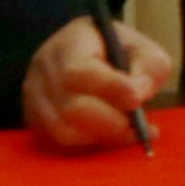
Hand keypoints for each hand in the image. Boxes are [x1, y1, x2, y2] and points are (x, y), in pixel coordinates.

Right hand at [22, 15, 174, 149]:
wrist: (91, 55)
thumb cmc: (121, 52)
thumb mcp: (145, 50)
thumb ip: (149, 68)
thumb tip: (138, 95)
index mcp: (70, 43)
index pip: (79, 70)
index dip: (108, 88)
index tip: (136, 101)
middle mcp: (45, 69)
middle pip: (70, 106)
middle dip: (110, 122)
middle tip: (140, 128)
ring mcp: (35, 95)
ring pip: (63, 129)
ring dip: (102, 136)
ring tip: (130, 132)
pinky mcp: (36, 118)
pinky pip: (59, 140)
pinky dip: (90, 143)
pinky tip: (112, 135)